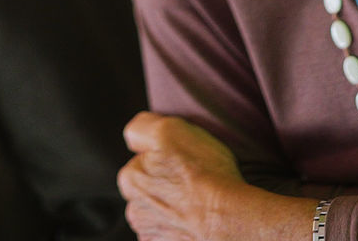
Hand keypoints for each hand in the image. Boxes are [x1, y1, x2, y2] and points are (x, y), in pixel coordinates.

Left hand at [118, 115, 314, 240]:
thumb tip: (133, 136)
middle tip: (193, 174)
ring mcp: (153, 234)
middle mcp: (135, 211)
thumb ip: (141, 128)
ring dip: (177, 202)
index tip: (181, 155)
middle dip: (168, 179)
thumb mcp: (168, 131)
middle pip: (151, 184)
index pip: (142, 156)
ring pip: (164, 208)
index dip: (164, 151)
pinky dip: (186, 222)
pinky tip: (201, 214)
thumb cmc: (201, 174)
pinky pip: (177, 228)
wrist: (228, 217)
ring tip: (200, 196)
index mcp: (129, 180)